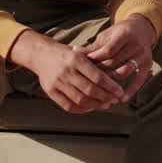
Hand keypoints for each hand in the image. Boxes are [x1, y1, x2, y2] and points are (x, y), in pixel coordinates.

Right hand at [9, 31, 124, 113]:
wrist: (41, 54)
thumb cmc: (67, 54)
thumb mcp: (81, 53)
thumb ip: (95, 65)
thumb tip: (116, 80)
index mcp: (76, 59)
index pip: (98, 77)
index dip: (111, 87)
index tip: (120, 92)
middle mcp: (67, 71)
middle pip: (91, 90)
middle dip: (106, 97)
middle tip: (115, 100)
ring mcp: (57, 82)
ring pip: (81, 100)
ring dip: (96, 105)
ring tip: (105, 104)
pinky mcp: (50, 91)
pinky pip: (68, 105)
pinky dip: (81, 109)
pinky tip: (90, 108)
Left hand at [77, 15, 157, 101]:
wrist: (141, 29)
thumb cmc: (119, 33)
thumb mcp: (107, 36)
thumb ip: (94, 46)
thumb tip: (74, 51)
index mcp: (124, 35)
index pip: (107, 51)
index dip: (95, 59)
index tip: (83, 67)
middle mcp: (135, 45)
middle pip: (115, 62)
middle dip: (100, 72)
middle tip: (88, 81)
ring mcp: (142, 56)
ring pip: (124, 72)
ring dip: (111, 82)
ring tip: (100, 90)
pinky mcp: (148, 65)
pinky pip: (139, 80)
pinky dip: (131, 90)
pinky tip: (122, 98)